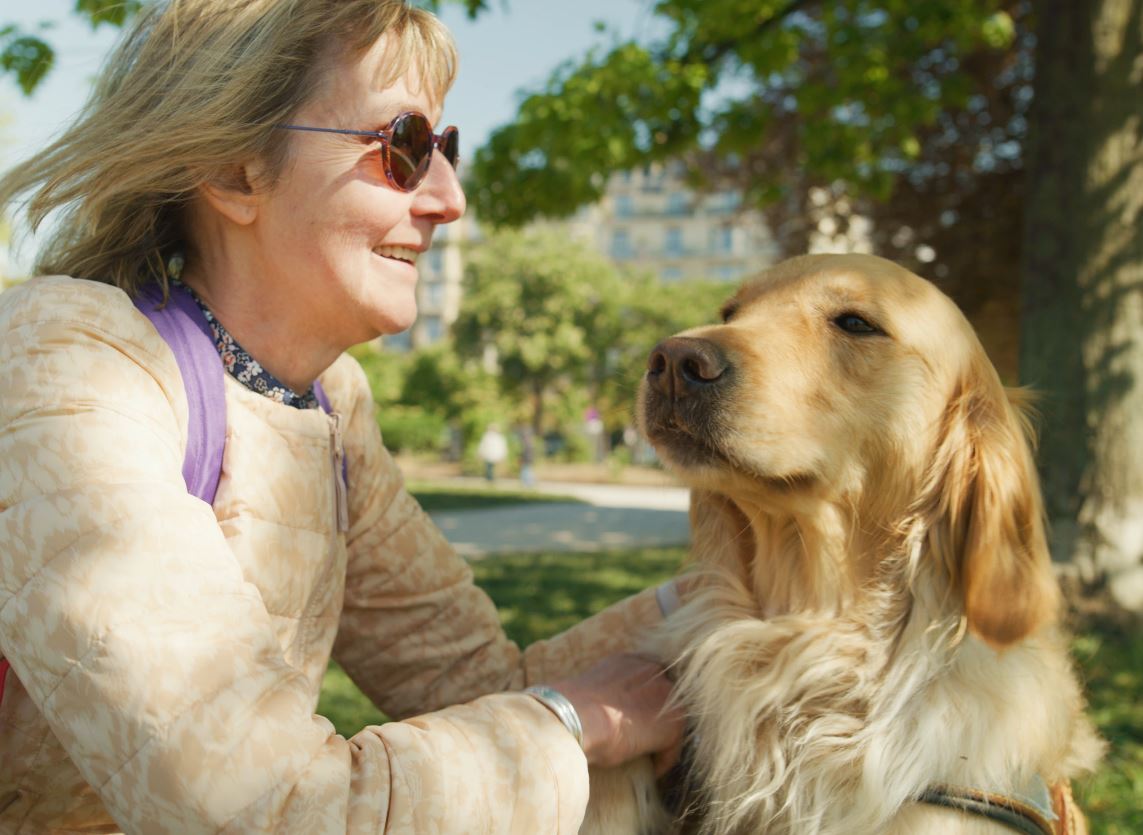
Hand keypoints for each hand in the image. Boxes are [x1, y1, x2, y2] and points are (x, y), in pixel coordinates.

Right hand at [548, 653, 683, 774]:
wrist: (578, 716)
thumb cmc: (572, 708)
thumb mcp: (590, 691)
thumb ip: (604, 694)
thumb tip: (597, 712)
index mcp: (629, 660)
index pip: (646, 679)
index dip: (642, 700)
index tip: (632, 719)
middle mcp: (652, 670)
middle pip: (663, 697)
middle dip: (655, 717)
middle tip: (642, 738)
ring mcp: (666, 695)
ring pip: (670, 721)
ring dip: (660, 739)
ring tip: (647, 757)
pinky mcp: (673, 723)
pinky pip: (672, 747)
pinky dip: (663, 760)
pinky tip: (650, 770)